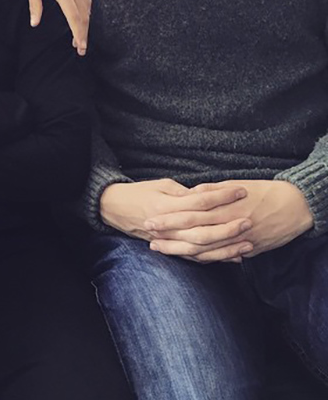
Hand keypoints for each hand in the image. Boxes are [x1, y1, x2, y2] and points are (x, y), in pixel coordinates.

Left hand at [10, 0, 90, 54]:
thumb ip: (35, 5)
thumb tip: (35, 23)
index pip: (74, 17)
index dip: (78, 33)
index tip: (80, 47)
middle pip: (83, 16)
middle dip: (83, 34)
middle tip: (81, 50)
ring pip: (87, 8)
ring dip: (85, 25)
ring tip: (80, 39)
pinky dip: (87, 13)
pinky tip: (82, 20)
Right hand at [100, 178, 247, 243]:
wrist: (116, 209)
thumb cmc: (140, 193)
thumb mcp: (160, 185)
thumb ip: (184, 192)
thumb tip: (207, 194)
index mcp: (167, 205)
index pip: (200, 201)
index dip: (222, 196)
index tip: (241, 191)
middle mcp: (169, 226)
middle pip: (204, 229)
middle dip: (229, 226)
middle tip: (249, 220)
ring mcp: (170, 240)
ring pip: (202, 248)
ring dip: (226, 247)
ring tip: (248, 243)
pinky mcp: (171, 249)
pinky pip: (196, 257)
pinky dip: (216, 258)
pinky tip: (234, 257)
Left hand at [146, 180, 313, 260]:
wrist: (293, 206)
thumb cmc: (262, 191)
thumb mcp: (234, 185)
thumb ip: (211, 191)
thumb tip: (191, 193)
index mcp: (222, 207)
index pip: (188, 216)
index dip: (168, 220)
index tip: (150, 221)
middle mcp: (227, 226)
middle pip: (192, 235)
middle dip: (169, 238)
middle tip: (149, 238)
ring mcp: (237, 241)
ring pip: (205, 250)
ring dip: (181, 251)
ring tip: (161, 249)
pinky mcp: (247, 249)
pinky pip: (221, 256)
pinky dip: (205, 258)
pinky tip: (188, 257)